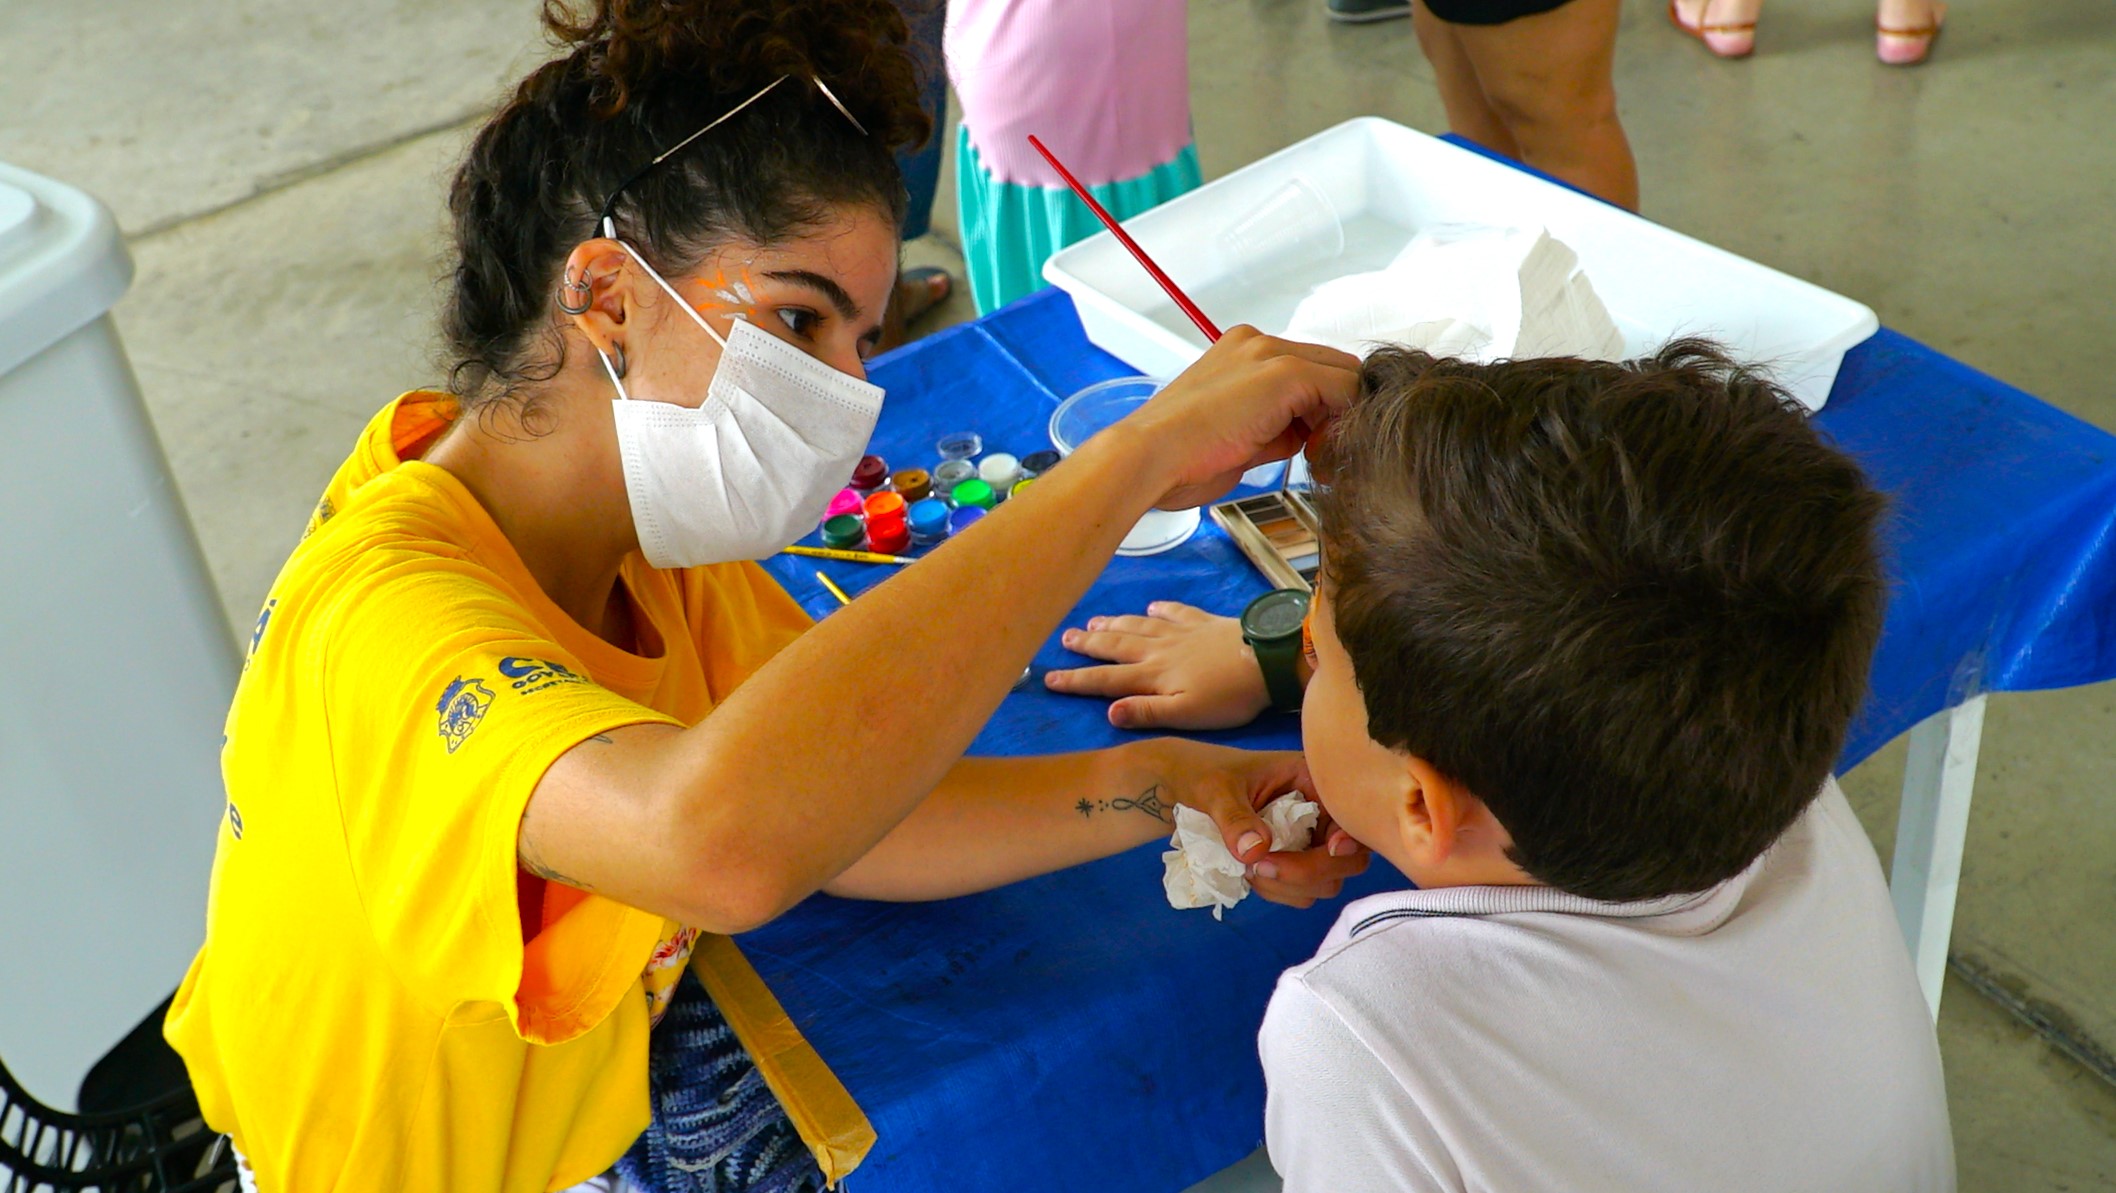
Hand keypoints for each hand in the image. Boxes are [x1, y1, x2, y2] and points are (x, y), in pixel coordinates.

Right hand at [1046, 602, 1270, 730]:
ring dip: (1114, 624)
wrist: (1268, 658)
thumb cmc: (1229, 695)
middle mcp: (1160, 650)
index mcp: (1153, 675)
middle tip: (1064, 638)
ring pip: (1138, 626)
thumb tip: (1108, 712)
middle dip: (1088, 644)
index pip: (1106, 679)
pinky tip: (1152, 607)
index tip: (1048, 678)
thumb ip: (1147, 712)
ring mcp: (1182, 633)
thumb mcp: (1186, 713)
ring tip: (1093, 622)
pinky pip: (1175, 612)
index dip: (1076, 679)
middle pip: (1116, 646)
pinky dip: (1160, 609)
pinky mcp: (1205, 622)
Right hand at [1106, 327, 1359, 510]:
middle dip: (1335, 413)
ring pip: (1343, 377)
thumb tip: (1308, 435)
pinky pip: (1345, 389)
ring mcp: (1270, 353)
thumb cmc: (1179, 458)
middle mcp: (1257, 343)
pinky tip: (1316, 452)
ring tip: (1314, 457)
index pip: (1308, 370)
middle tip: (1318, 455)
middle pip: (1331, 368)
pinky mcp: (1285, 372)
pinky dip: (1344, 423)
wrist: (1150, 458)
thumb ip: (1278, 427)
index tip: (1309, 447)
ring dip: (1339, 419)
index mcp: (1240, 352)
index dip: (1319, 411)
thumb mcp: (1239, 437)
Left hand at [1154, 741, 1368, 909]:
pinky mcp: (1294, 862)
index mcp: (1314, 780)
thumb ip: (1235, 818)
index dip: (1350, 839)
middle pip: (1349, 859)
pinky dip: (1279, 891)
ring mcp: (1310, 841)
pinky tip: (1250, 874)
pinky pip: (1302, 891)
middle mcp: (1321, 813)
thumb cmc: (1204, 775)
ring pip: (1326, 882)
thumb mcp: (1215, 790)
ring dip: (1290, 886)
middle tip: (1262, 865)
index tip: (1330, 849)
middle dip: (1310, 871)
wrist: (1184, 788)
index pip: (1353, 817)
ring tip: (1249, 869)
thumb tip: (1256, 851)